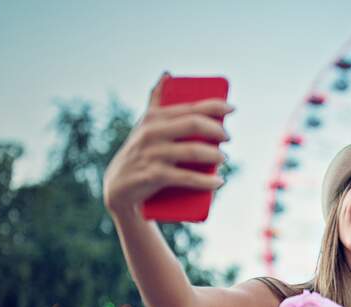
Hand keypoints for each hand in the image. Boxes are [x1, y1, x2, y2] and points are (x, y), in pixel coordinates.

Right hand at [103, 73, 232, 214]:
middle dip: (216, 129)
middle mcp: (151, 132)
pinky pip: (186, 177)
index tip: (232, 108)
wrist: (118, 188)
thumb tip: (167, 74)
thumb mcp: (145, 125)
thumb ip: (156, 102)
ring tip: (224, 157)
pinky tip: (219, 181)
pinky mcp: (153, 176)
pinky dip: (206, 181)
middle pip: (193, 124)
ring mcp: (152, 154)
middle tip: (227, 137)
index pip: (190, 107)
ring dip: (214, 154)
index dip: (215, 105)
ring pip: (192, 151)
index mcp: (154, 117)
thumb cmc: (139, 153)